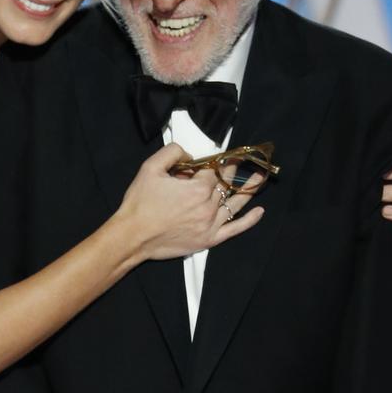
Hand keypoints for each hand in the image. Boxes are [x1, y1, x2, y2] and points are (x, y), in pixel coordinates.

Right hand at [117, 143, 264, 262]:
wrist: (132, 236)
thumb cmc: (140, 203)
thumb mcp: (150, 168)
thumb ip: (173, 152)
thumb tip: (190, 155)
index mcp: (197, 189)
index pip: (214, 170)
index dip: (216, 162)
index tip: (221, 156)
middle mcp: (208, 207)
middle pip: (224, 185)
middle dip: (230, 172)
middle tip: (238, 162)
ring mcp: (210, 225)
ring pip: (234, 204)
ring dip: (248, 190)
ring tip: (259, 179)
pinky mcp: (208, 240)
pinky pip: (234, 229)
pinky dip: (249, 221)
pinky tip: (259, 211)